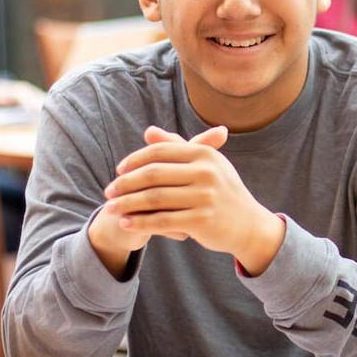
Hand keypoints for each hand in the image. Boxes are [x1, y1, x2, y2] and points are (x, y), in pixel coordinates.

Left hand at [102, 125, 285, 274]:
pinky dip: (140, 222)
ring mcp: (205, 196)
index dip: (135, 160)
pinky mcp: (201, 220)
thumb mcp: (206, 164)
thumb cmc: (222, 191)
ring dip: (127, 204)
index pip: (161, 151)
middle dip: (125, 183)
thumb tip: (148, 131)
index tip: (118, 170)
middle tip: (108, 191)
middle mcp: (206, 172)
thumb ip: (177, 147)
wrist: (248, 224)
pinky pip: (162, 221)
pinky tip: (125, 224)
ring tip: (110, 209)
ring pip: (154, 199)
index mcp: (205, 154)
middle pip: (153, 174)